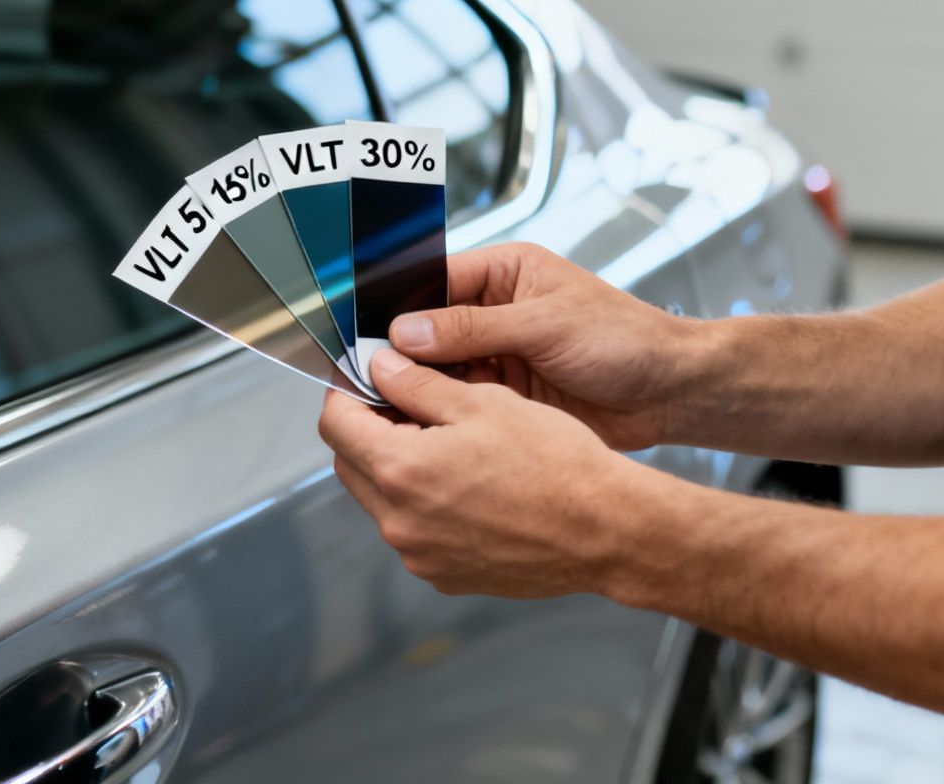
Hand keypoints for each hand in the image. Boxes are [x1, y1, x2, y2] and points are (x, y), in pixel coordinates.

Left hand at [319, 349, 663, 598]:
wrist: (607, 531)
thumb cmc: (556, 464)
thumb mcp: (483, 402)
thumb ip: (416, 384)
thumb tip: (378, 367)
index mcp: (401, 471)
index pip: (335, 424)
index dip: (346, 391)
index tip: (366, 377)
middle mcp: (400, 523)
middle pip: (351, 464)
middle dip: (369, 429)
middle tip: (409, 404)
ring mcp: (420, 556)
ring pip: (381, 500)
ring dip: (397, 468)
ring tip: (449, 444)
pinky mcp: (444, 576)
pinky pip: (414, 532)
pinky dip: (424, 505)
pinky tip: (468, 485)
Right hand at [388, 242, 697, 450]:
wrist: (671, 392)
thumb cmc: (626, 339)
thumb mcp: (545, 324)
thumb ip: (474, 328)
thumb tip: (408, 332)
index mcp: (505, 273)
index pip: (434, 281)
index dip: (401, 307)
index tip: (369, 334)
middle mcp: (495, 310)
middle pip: (429, 328)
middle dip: (404, 352)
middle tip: (371, 375)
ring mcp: (499, 354)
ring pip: (440, 367)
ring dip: (420, 383)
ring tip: (390, 400)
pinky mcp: (506, 395)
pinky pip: (461, 399)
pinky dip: (442, 409)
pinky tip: (422, 420)